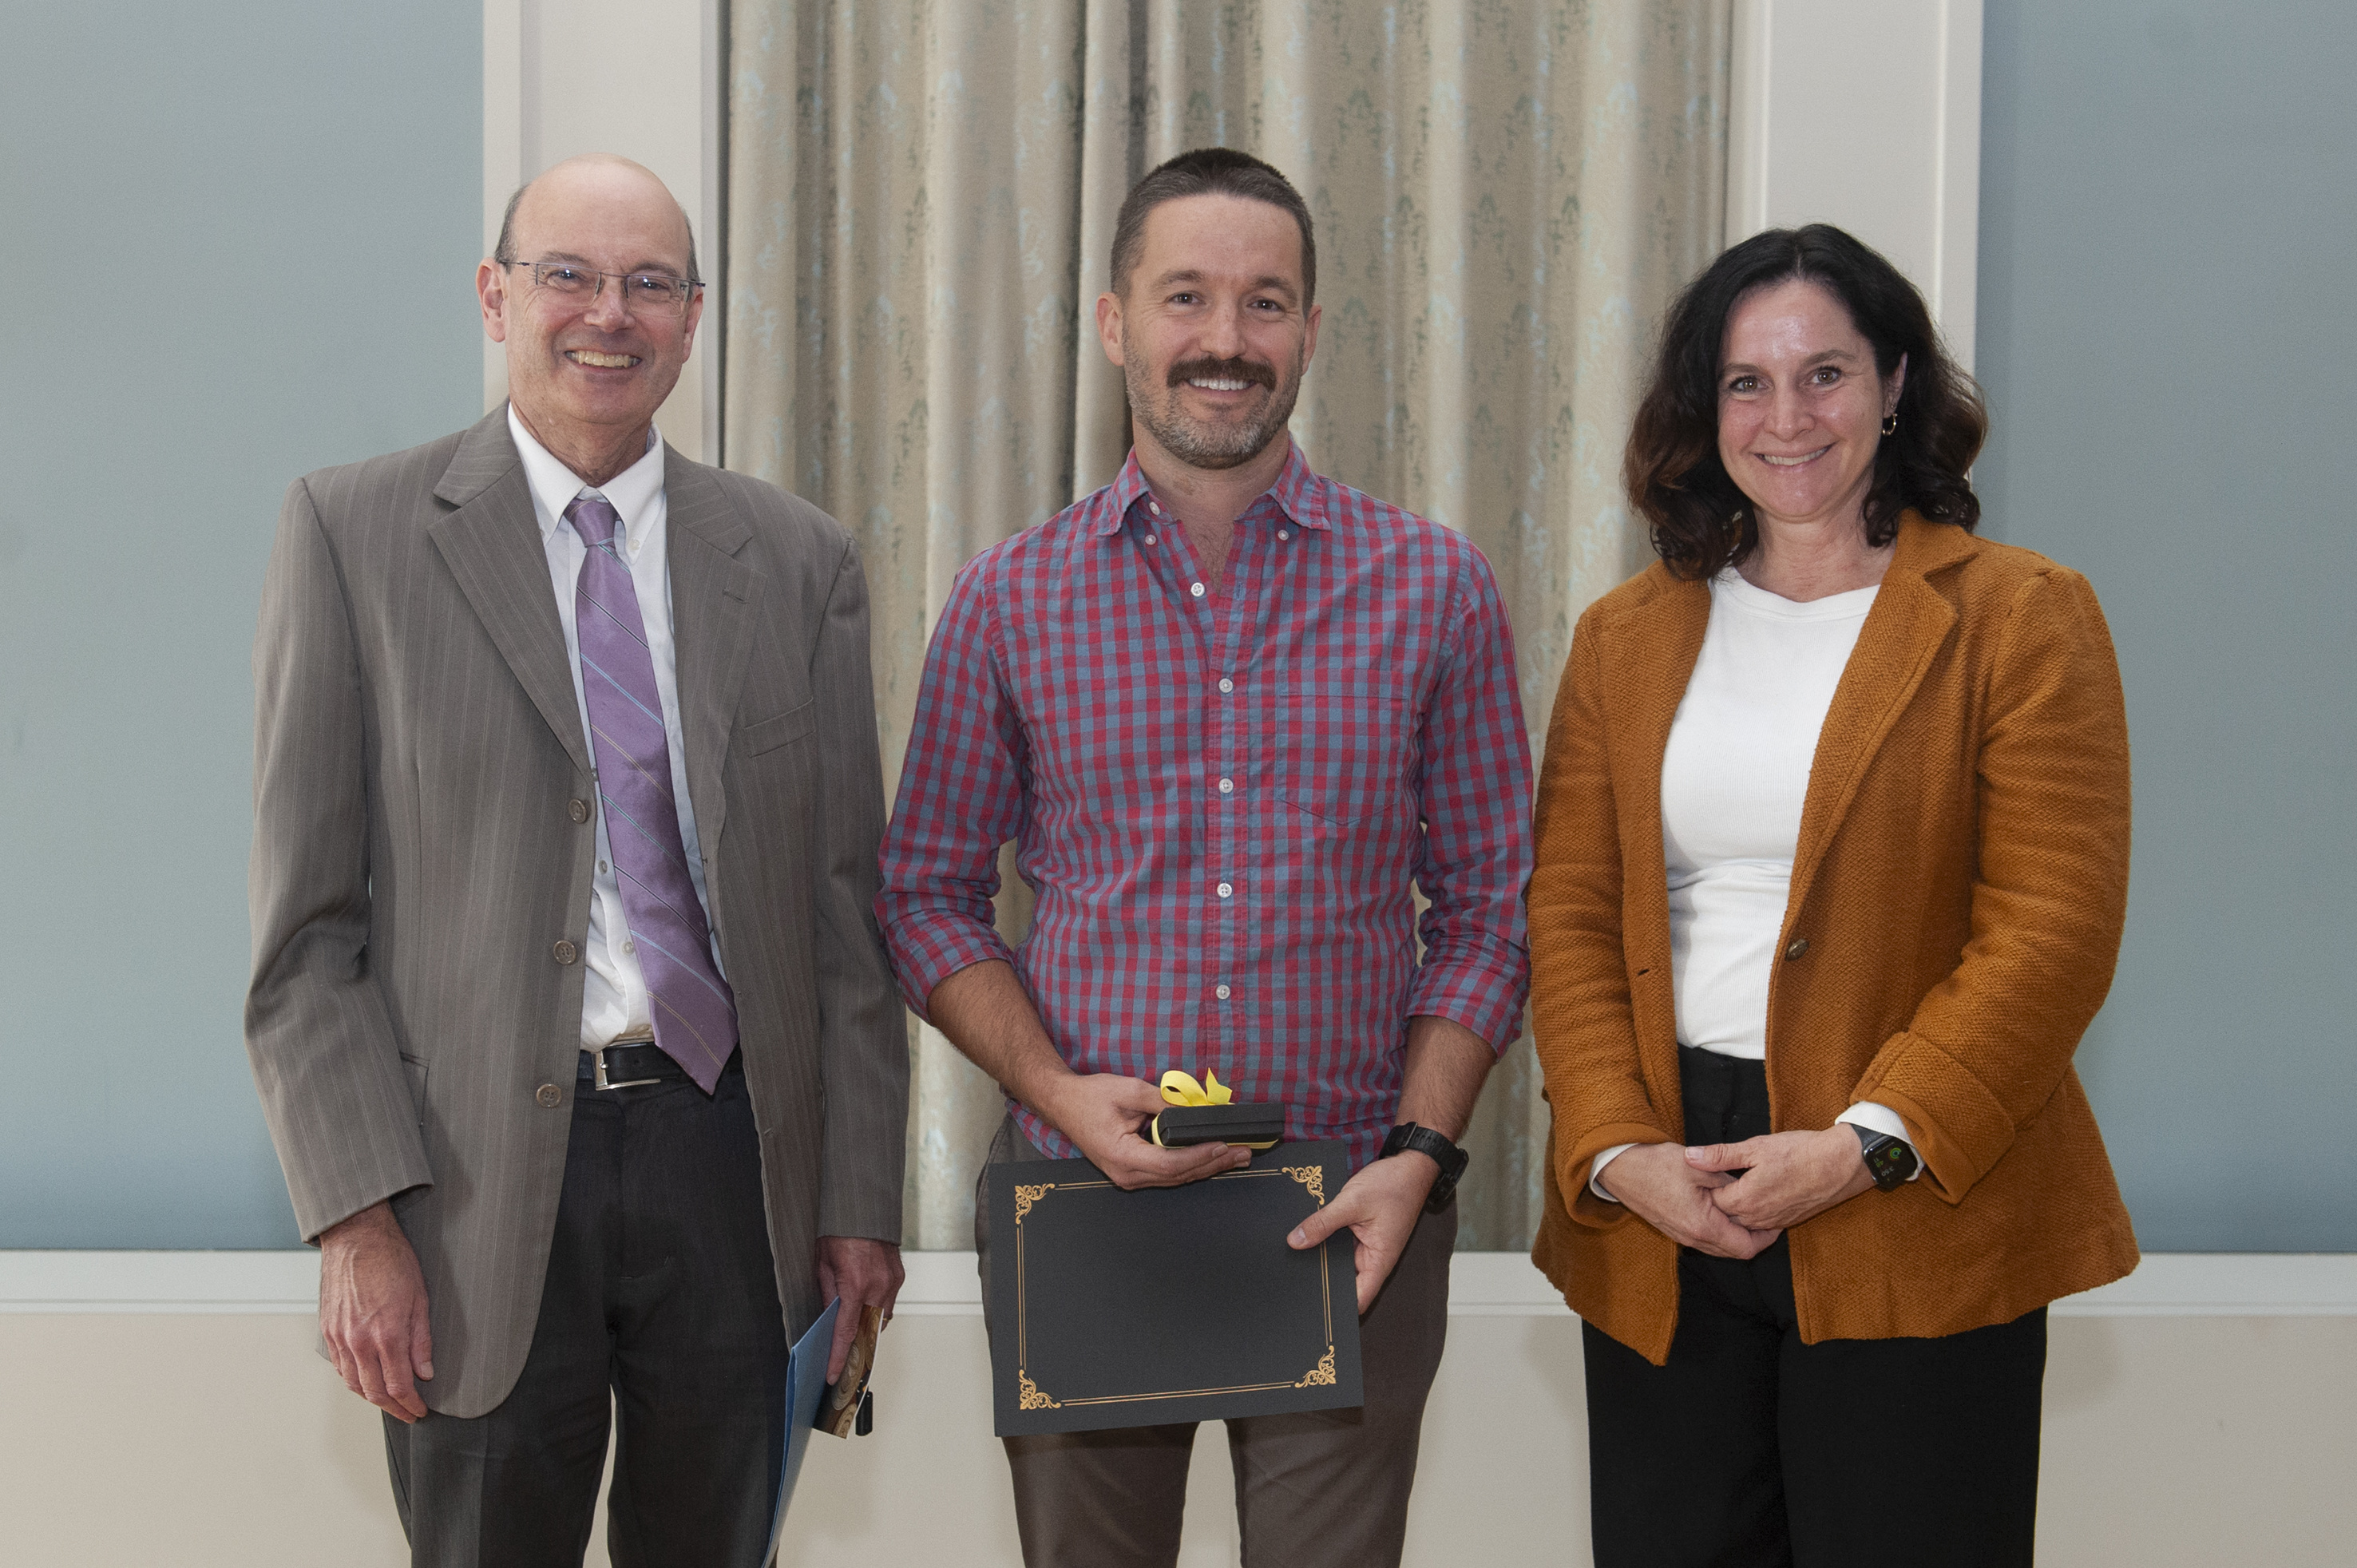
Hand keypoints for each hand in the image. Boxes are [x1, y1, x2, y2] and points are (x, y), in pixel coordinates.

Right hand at [318, 1200, 433, 1422]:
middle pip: (374, 1391)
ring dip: (372, 1398)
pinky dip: (353, 1380)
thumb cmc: (391, 1261)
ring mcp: (339, 1337)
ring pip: (353, 1382)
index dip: (411, 1403)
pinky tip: (365, 1380)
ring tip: (389, 1401)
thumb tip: (425, 1372)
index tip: (420, 1411)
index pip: (398, 1385)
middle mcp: (358, 1341)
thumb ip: (421, 1340)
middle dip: (393, 1407)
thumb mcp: (420, 1298)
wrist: (356, 1237)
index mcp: (385, 1334)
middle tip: (408, 1413)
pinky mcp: (327, 1329)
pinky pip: (339, 1366)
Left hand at [816, 1236, 905, 1383]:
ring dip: (868, 1328)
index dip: (838, 1356)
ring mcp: (891, 1282)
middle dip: (855, 1346)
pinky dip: (878, 1311)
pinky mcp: (898, 1276)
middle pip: (868, 1330)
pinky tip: (866, 1310)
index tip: (833, 1373)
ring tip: (854, 1334)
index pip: (846, 1331)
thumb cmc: (840, 1232)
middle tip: (844, 1359)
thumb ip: (828, 1295)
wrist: (863, 1209)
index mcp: (854, 1284)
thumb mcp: (823, 1265)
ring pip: (882, 1319)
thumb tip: (830, 1319)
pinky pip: (889, 1304)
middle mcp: (877, 1286)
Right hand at [1037, 1072, 1249, 1190]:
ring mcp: (1129, 1177)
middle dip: (1213, 1163)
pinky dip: (1191, 1165)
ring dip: (1207, 1166)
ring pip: (1175, 1178)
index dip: (1200, 1156)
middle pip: (1178, 1175)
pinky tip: (1212, 1157)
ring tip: (1236, 1156)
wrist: (1063, 1104)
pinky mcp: (1132, 1172)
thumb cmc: (1090, 1097)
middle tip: (1243, 1152)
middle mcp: (1126, 1174)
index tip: (1223, 1144)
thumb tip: (1195, 1109)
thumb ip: (1163, 1101)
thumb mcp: (1129, 1090)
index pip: (1170, 1163)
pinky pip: (1167, 1173)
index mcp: (1123, 1156)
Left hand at [1287, 1152, 1435, 1312]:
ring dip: (1323, 1256)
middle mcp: (1373, 1257)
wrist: (1409, 1165)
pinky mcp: (1361, 1232)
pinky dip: (1327, 1239)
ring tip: (1295, 1255)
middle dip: (1322, 1279)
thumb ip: (1323, 1222)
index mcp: (1379, 1261)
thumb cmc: (1394, 1185)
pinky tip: (1307, 1234)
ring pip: (1339, 1259)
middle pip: (1345, 1280)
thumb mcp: (1353, 1202)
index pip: (1358, 1299)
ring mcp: (1366, 1245)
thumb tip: (1295, 1241)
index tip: (1312, 1307)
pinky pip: (1340, 1242)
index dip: (1338, 1308)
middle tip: (1292, 1279)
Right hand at [1594, 1142, 1780, 1259]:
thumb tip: (1746, 1190)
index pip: (1746, 1248)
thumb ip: (1727, 1182)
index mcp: (1703, 1225)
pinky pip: (1705, 1240)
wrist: (1620, 1167)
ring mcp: (1681, 1236)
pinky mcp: (1674, 1230)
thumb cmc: (1657, 1165)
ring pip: (1719, 1247)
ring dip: (1735, 1234)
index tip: (1775, 1221)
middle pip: (1734, 1252)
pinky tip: (1722, 1210)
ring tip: (1746, 1212)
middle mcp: (1693, 1238)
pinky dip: (1720, 1231)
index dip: (1766, 1238)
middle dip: (1753, 1237)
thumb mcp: (1699, 1167)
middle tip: (1765, 1216)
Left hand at [1691, 1128, 1875, 1231]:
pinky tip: (1751, 1197)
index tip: (1699, 1174)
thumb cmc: (1800, 1153)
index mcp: (1744, 1200)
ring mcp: (1773, 1223)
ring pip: (1742, 1223)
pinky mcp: (1787, 1222)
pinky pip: (1760, 1225)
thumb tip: (1690, 1156)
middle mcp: (1757, 1218)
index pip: (1710, 1202)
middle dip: (1714, 1202)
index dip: (1703, 1187)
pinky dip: (1751, 1214)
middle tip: (1708, 1183)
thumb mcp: (1756, 1148)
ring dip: (1733, 1209)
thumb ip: (1720, 1155)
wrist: (1841, 1165)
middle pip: (1723, 1216)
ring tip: (1728, 1188)